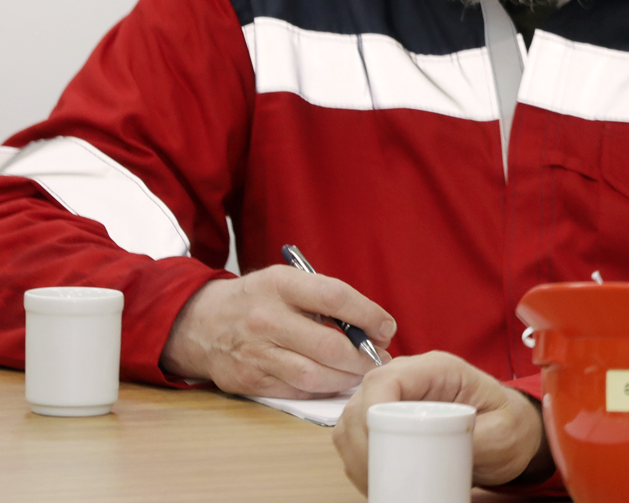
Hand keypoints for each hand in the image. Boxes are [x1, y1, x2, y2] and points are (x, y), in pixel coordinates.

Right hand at [159, 265, 394, 397]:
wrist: (197, 324)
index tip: (386, 327)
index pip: (335, 297)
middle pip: (329, 345)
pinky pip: (298, 391)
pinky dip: (323, 389)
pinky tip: (334, 382)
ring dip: (347, 378)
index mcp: (280, 284)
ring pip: (315, 375)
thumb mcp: (286, 281)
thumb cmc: (256, 300)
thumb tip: (372, 326)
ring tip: (360, 372)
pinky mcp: (249, 381)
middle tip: (379, 357)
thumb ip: (325, 298)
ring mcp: (255, 353)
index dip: (368, 315)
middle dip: (363, 356)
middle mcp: (266, 319)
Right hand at [332, 352, 551, 492]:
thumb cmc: (509, 425)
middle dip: (359, 443)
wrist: (513, 434)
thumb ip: (472, 438)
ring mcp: (396, 401)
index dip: (370, 412)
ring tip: (376, 483)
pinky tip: (374, 482)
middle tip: (376, 477)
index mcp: (436, 370)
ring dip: (356, 456)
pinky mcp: (390, 423)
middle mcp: (409, 380)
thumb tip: (437, 452)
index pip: (385, 380)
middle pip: (360, 403)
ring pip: (352, 423)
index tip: (376, 448)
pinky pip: (358, 440)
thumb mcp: (502, 432)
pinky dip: (359, 463)